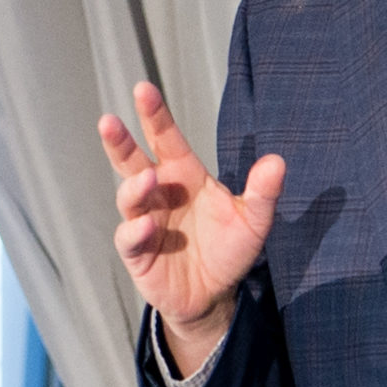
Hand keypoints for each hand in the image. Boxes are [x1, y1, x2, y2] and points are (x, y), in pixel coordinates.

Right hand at [97, 82, 284, 373]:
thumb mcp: (253, 221)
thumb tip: (277, 162)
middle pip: (132, 161)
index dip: (155, 115)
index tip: (143, 89)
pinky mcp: (138, 254)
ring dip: (134, 186)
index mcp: (184, 175)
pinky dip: (136, 230)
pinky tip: (148, 225)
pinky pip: (129, 238)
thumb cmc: (229, 250)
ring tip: (149, 178)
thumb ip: (263, 193)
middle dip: (120, 141)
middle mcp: (159, 194)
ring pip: (127, 196)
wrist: (213, 297)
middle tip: (109, 121)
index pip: (166, 139)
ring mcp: (144, 222)